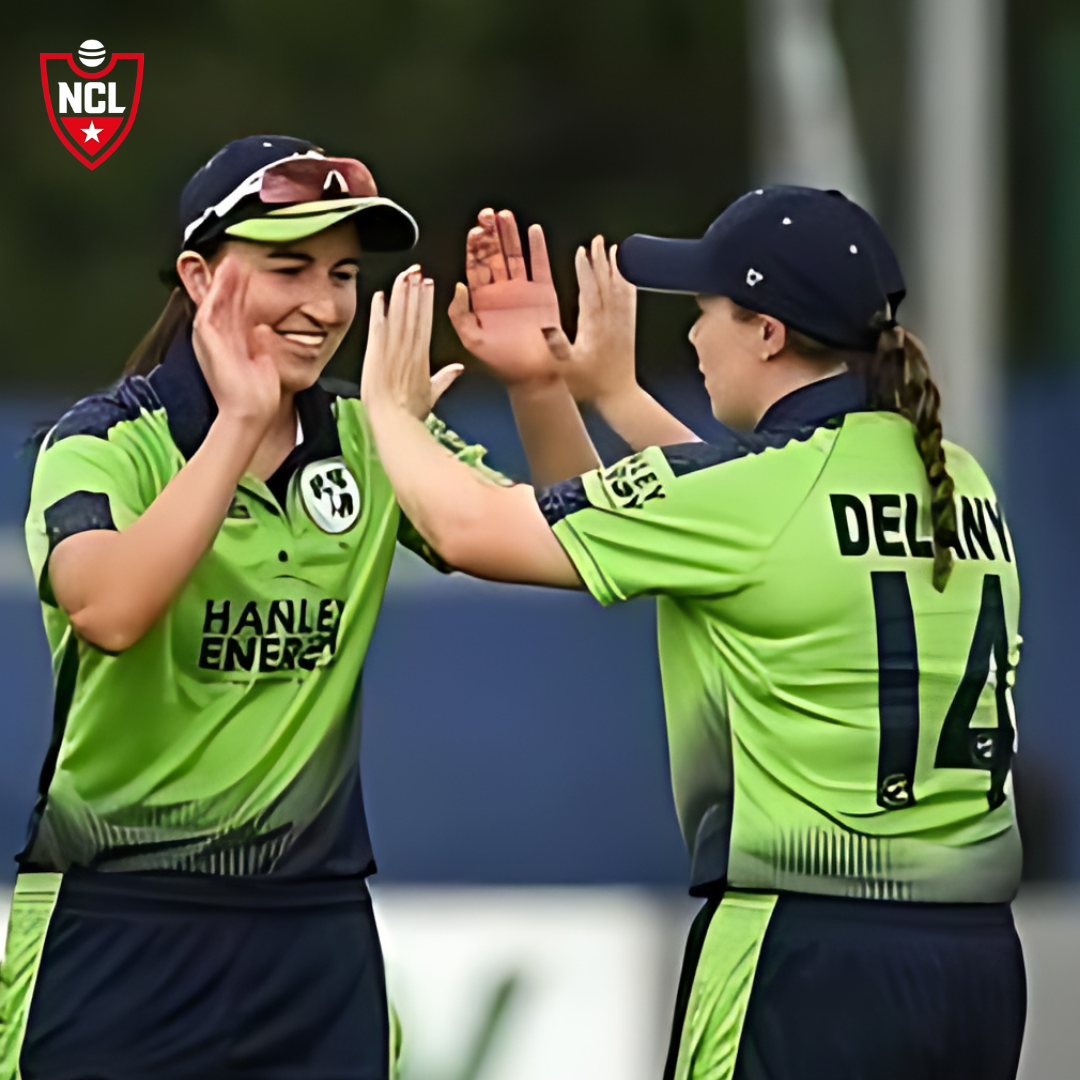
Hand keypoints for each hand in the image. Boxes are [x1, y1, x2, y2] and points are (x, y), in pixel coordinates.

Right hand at [192, 254, 280, 429]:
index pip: (234, 310)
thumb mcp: (262, 360)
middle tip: (238, 258)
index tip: (248, 272)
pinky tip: (223, 276)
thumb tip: (261, 327)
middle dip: (231, 280)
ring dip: (223, 280)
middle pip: (224, 301)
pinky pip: (210, 307)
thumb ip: (259, 342)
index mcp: (230, 342)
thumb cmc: (257, 394)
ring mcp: (209, 336)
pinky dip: (216, 291)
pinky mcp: (207, 337)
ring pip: (216, 300)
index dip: (239, 290)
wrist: (250, 412)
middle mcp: (217, 337)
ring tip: (233, 260)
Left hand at [362, 266, 462, 418]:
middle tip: (416, 270)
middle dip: (414, 291)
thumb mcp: (432, 394)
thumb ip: (445, 378)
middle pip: (412, 314)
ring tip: (403, 275)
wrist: (392, 421)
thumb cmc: (411, 412)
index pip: (425, 322)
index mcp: (422, 357)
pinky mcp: (375, 353)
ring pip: (397, 316)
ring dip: (400, 294)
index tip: (428, 284)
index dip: (426, 302)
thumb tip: (459, 368)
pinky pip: (377, 327)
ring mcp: (391, 350)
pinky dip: (378, 311)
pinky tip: (380, 295)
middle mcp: (408, 349)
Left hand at [448, 208, 562, 385]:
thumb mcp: (472, 341)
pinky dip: (538, 248)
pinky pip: (540, 266)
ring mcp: (523, 291)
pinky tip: (533, 231)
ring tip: (505, 217)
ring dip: (510, 235)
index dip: (474, 249)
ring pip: (515, 256)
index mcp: (483, 302)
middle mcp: (502, 293)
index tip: (473, 232)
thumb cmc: (503, 363)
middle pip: (495, 256)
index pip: (476, 269)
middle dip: (491, 235)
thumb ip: (460, 315)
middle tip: (488, 215)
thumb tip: (457, 286)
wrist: (534, 375)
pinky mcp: (544, 293)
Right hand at [543, 235, 637, 407]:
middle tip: (598, 240)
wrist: (619, 396)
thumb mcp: (565, 369)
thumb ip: (556, 347)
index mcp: (593, 326)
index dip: (586, 270)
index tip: (583, 251)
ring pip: (620, 287)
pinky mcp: (629, 327)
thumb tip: (544, 326)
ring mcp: (622, 322)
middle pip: (606, 282)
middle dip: (602, 260)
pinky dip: (628, 281)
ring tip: (614, 248)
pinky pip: (630, 299)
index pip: (589, 291)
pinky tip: (627, 273)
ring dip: (616, 266)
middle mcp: (610, 320)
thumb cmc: (589, 384)